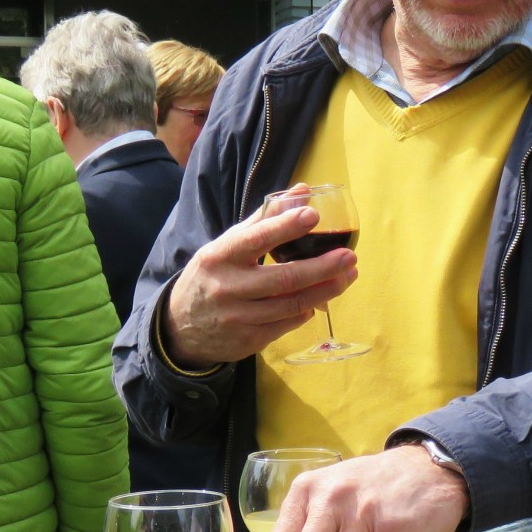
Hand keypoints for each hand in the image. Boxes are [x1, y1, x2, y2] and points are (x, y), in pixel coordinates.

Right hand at [162, 200, 357, 367]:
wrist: (182, 327)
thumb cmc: (213, 276)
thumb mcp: (228, 245)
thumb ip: (265, 219)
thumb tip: (303, 191)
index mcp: (220, 257)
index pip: (255, 239)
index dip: (285, 227)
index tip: (312, 215)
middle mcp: (228, 287)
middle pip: (284, 278)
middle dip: (322, 267)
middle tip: (349, 256)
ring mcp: (238, 318)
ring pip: (291, 305)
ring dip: (325, 291)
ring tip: (347, 276)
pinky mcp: (249, 340)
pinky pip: (287, 324)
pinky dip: (306, 310)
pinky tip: (320, 299)